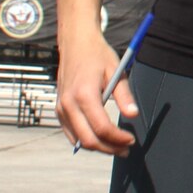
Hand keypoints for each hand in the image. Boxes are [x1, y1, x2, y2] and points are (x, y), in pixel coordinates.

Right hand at [57, 31, 136, 155]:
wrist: (75, 43)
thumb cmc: (97, 55)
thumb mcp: (116, 71)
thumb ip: (124, 95)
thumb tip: (133, 115)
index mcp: (84, 94)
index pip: (102, 127)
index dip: (118, 138)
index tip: (131, 139)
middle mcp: (69, 104)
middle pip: (89, 140)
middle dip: (109, 148)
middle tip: (125, 149)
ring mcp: (61, 108)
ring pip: (79, 140)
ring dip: (98, 147)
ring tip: (116, 146)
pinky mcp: (58, 109)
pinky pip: (70, 133)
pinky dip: (85, 140)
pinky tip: (100, 139)